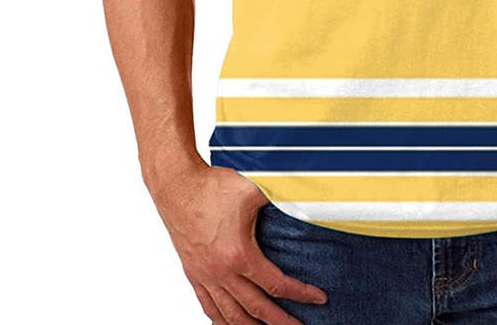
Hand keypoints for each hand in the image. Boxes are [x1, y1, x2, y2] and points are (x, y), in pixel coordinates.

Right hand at [150, 162, 327, 324]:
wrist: (177, 185)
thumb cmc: (212, 187)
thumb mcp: (253, 191)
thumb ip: (280, 198)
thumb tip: (304, 199)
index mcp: (239, 255)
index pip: (276, 285)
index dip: (300, 294)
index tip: (319, 298)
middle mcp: (221, 272)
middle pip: (256, 309)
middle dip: (280, 322)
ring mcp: (205, 276)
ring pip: (230, 315)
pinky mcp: (193, 273)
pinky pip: (208, 306)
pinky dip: (221, 320)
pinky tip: (230, 324)